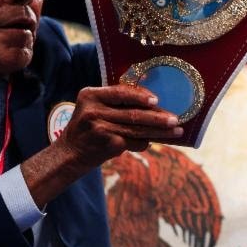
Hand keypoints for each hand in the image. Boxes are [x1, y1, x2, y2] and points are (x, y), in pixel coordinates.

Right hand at [55, 85, 181, 169]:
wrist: (69, 153)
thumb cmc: (89, 126)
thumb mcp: (95, 107)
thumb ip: (117, 101)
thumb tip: (155, 101)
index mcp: (91, 95)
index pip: (121, 92)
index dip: (140, 96)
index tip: (157, 100)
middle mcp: (93, 111)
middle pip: (133, 113)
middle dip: (158, 117)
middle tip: (175, 119)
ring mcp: (99, 128)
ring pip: (137, 129)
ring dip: (159, 131)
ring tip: (177, 131)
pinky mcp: (106, 144)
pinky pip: (133, 142)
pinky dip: (144, 142)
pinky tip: (152, 142)